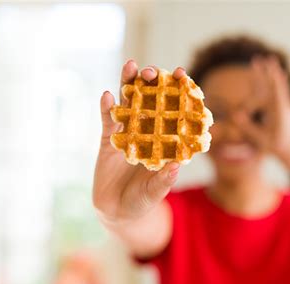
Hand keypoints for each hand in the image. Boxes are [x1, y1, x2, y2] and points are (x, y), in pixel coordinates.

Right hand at [93, 60, 186, 220]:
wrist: (117, 211)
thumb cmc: (142, 201)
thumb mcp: (154, 192)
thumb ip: (163, 180)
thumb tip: (176, 166)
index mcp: (165, 141)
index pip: (174, 112)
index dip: (178, 93)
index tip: (182, 75)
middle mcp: (148, 133)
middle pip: (150, 101)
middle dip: (152, 83)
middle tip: (153, 71)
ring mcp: (128, 134)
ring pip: (128, 105)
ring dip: (128, 84)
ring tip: (130, 66)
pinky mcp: (108, 141)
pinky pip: (108, 121)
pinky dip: (107, 108)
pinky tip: (107, 96)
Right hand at [236, 56, 289, 169]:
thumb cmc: (276, 147)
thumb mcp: (261, 140)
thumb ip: (248, 127)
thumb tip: (236, 115)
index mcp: (279, 113)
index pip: (274, 93)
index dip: (271, 79)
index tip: (268, 67)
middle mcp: (283, 107)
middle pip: (273, 86)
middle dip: (266, 72)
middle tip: (258, 59)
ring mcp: (284, 106)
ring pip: (274, 87)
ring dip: (268, 74)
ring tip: (261, 60)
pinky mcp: (284, 107)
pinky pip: (278, 91)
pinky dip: (275, 81)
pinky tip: (276, 72)